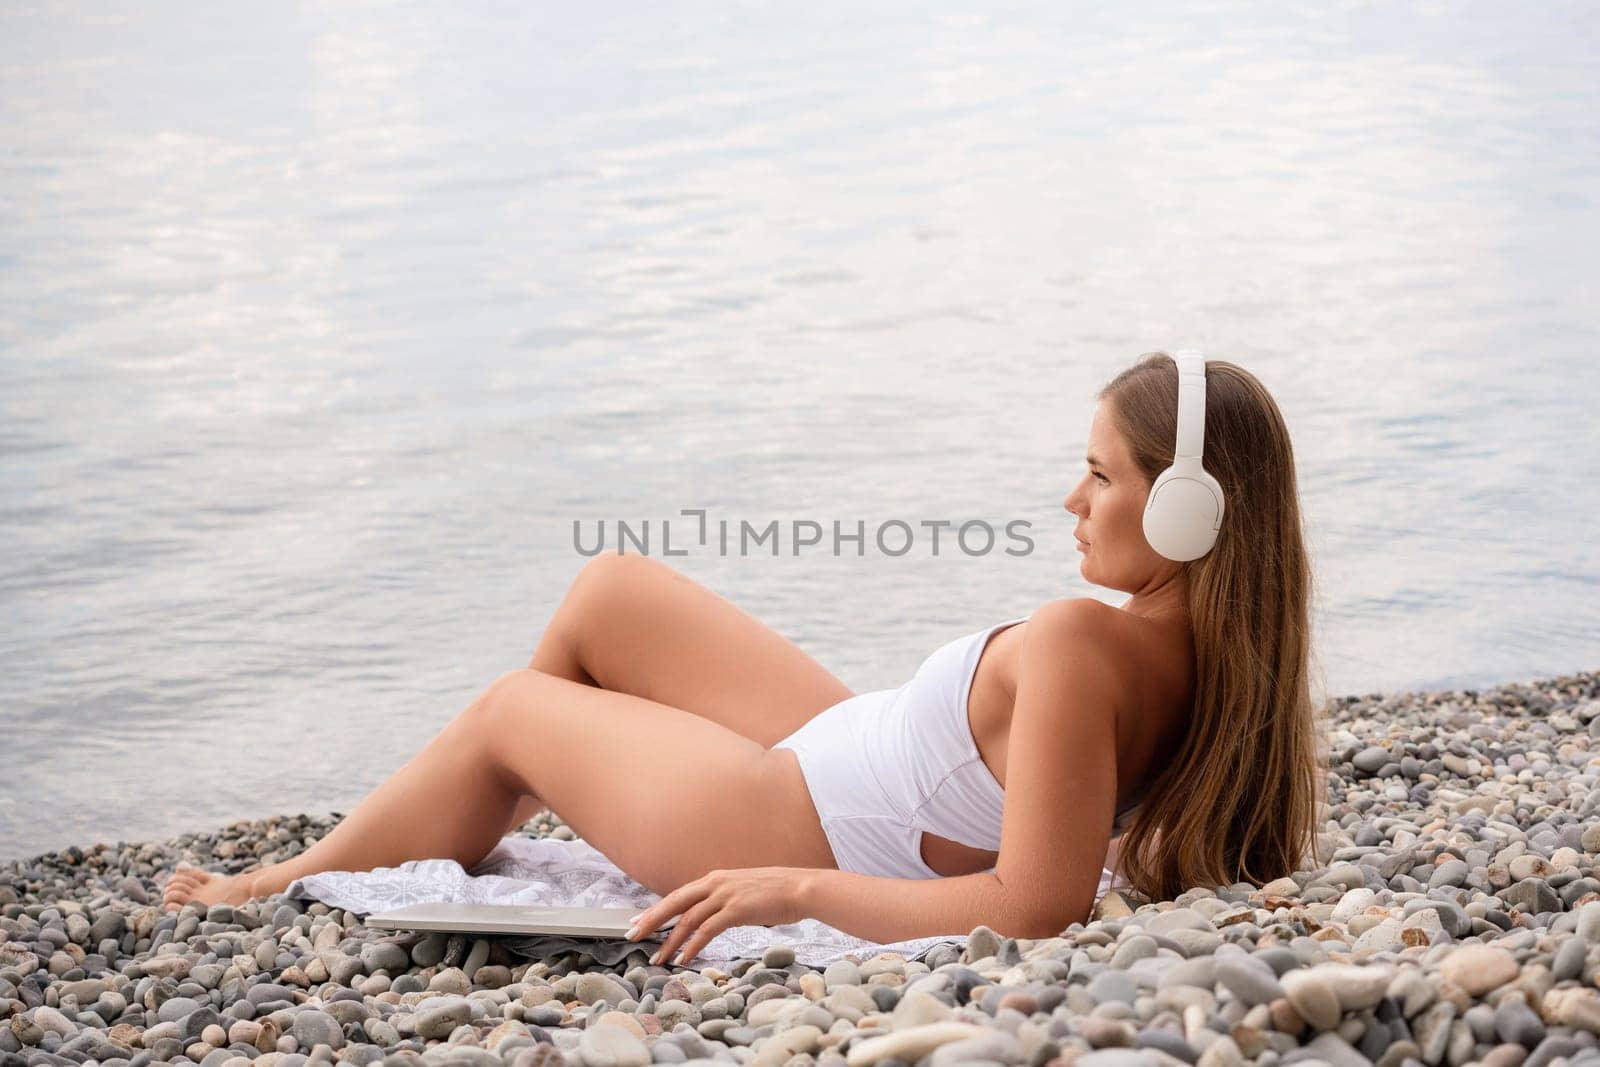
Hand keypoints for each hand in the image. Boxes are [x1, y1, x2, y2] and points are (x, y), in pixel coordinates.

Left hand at [625, 866, 804, 966]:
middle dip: (650, 920)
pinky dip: (692, 945)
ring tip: (657, 958)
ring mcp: (725, 895)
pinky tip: (684, 958)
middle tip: (631, 935)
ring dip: (669, 941)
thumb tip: (711, 916)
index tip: (639, 920)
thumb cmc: (776, 892)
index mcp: (715, 878)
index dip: (656, 909)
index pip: (678, 894)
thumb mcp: (743, 890)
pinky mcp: (736, 909)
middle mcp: (715, 883)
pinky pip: (707, 930)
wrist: (800, 888)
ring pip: (687, 919)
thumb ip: (724, 899)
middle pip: (674, 902)